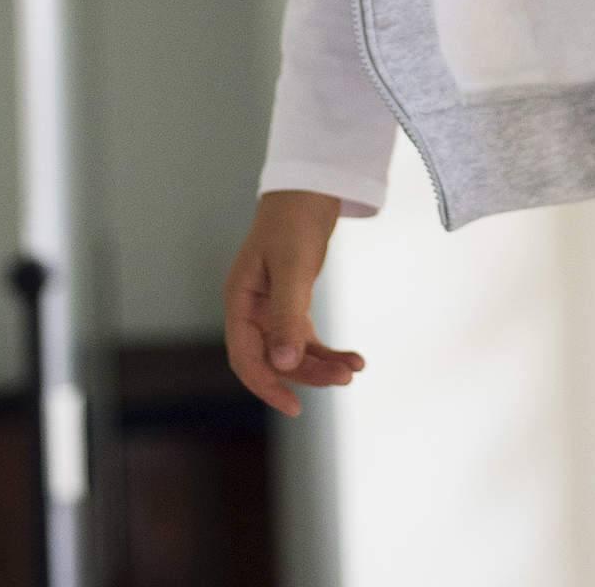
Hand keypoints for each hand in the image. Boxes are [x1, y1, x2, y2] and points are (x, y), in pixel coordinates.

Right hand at [223, 190, 365, 417]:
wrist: (310, 187)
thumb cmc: (295, 220)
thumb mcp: (293, 266)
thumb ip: (287, 314)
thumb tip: (284, 365)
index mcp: (240, 301)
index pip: (246, 357)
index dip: (267, 385)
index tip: (294, 407)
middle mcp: (252, 309)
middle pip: (274, 357)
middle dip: (307, 373)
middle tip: (345, 378)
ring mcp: (271, 307)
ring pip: (293, 351)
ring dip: (321, 363)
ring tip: (355, 368)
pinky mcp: (293, 302)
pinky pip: (306, 337)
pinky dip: (327, 349)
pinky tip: (353, 356)